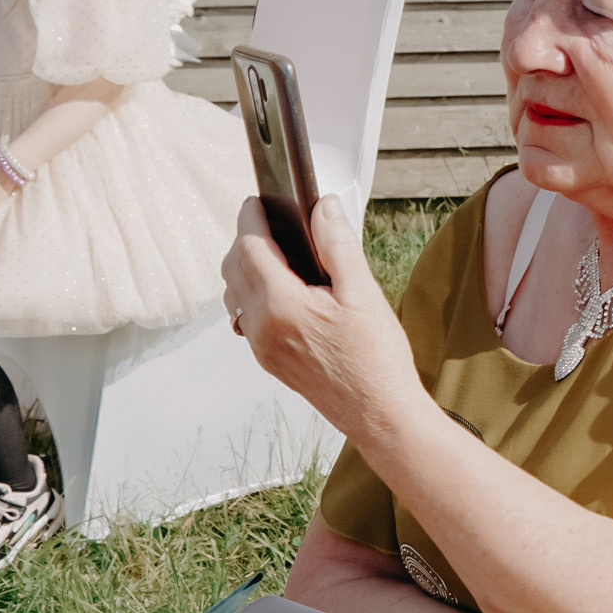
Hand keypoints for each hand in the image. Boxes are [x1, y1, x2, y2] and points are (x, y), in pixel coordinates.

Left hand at [222, 196, 420, 441]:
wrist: (378, 413)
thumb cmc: (376, 357)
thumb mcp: (363, 294)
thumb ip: (338, 246)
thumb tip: (323, 208)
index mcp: (282, 305)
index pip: (250, 248)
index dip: (251, 218)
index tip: (256, 199)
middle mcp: (261, 327)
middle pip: (234, 269)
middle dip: (245, 238)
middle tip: (268, 219)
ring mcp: (261, 346)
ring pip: (235, 294)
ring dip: (245, 266)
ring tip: (276, 251)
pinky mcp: (268, 359)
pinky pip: (246, 316)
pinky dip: (253, 292)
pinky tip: (283, 289)